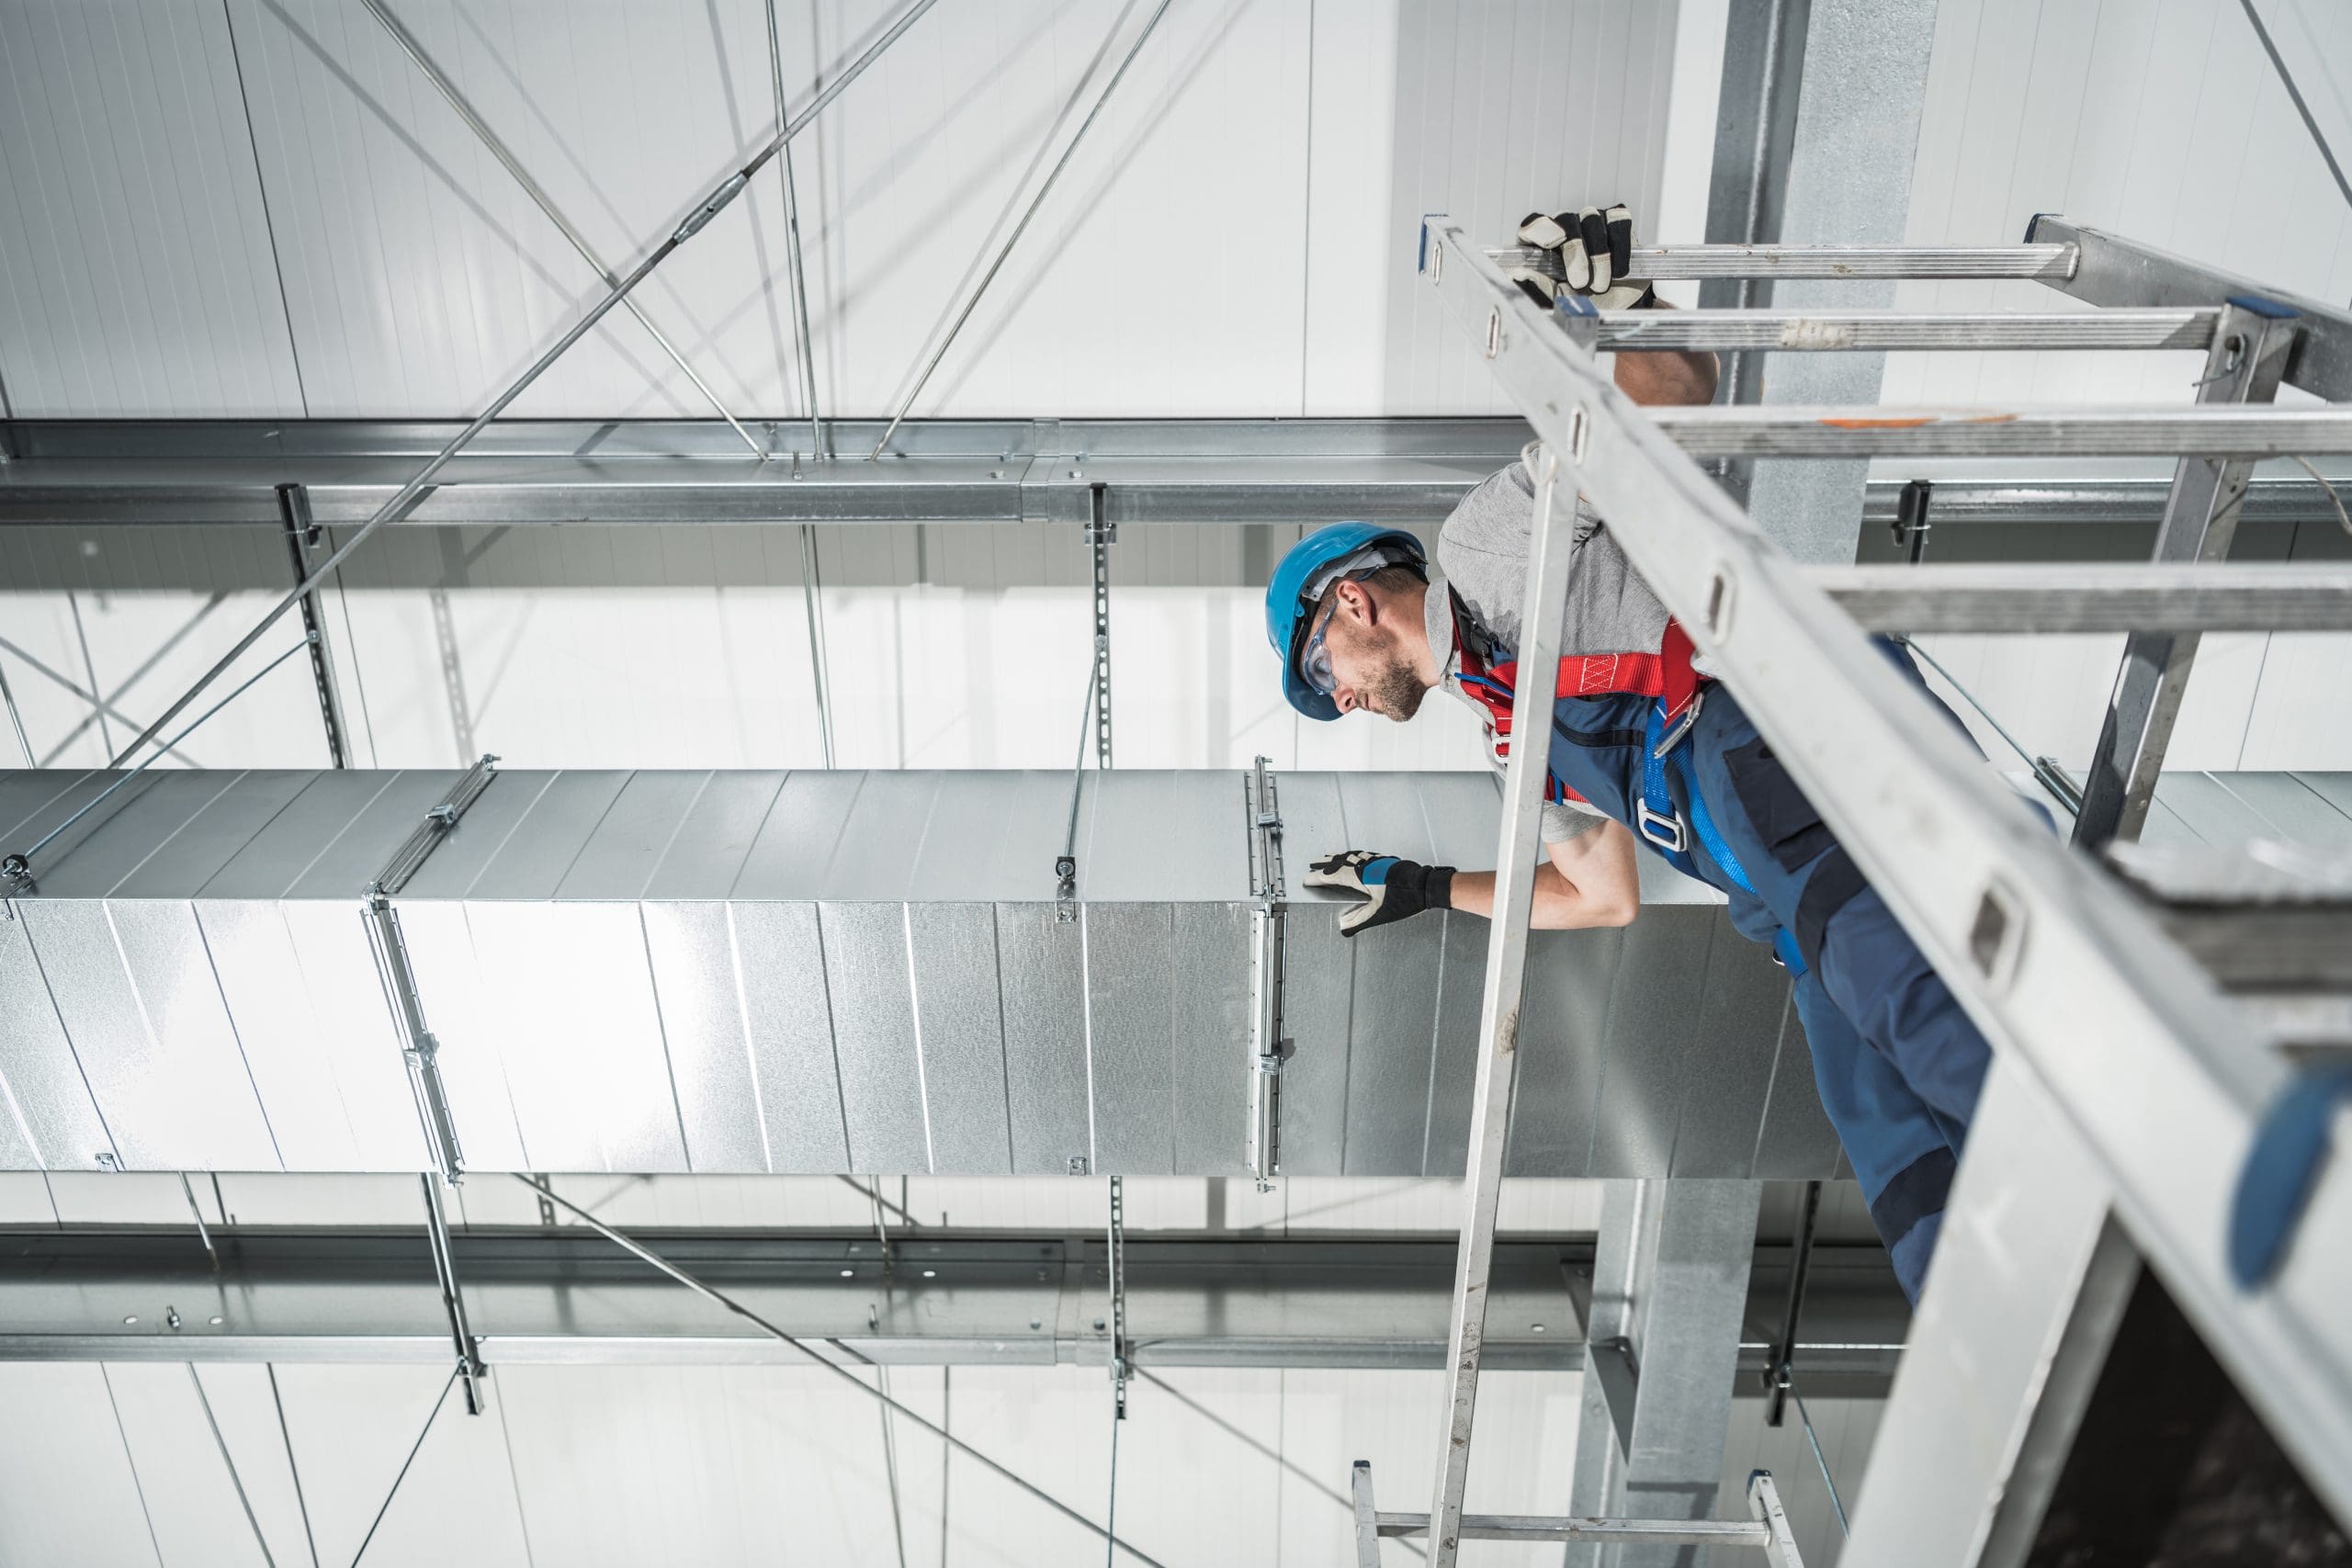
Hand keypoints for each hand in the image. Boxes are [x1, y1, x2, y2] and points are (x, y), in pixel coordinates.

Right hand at [1302, 850, 1455, 936]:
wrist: (1427, 886)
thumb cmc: (1406, 899)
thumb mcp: (1380, 913)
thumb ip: (1359, 919)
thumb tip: (1343, 925)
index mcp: (1362, 877)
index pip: (1334, 876)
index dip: (1319, 878)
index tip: (1307, 879)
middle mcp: (1367, 865)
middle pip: (1340, 862)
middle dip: (1324, 865)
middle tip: (1312, 865)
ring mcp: (1377, 861)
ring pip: (1351, 856)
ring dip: (1337, 858)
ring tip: (1328, 858)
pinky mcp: (1385, 860)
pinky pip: (1362, 854)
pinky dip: (1352, 855)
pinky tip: (1354, 857)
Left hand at [1510, 204, 1653, 310]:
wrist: (1610, 305)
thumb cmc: (1576, 300)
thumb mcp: (1555, 298)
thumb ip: (1539, 286)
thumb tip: (1522, 273)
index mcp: (1539, 242)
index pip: (1534, 225)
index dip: (1542, 229)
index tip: (1554, 243)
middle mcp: (1563, 225)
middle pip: (1565, 220)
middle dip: (1575, 252)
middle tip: (1580, 283)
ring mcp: (1589, 219)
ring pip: (1593, 219)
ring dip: (1599, 256)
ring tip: (1599, 286)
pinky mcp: (1615, 220)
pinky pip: (1619, 221)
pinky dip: (1620, 248)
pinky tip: (1618, 272)